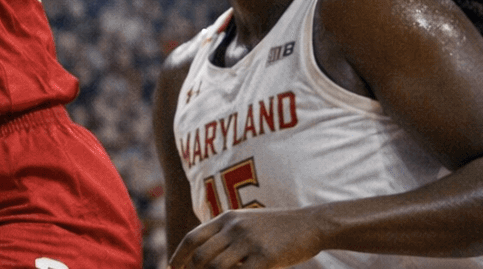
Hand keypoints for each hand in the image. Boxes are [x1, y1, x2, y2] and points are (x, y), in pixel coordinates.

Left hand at [170, 209, 324, 268]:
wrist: (310, 224)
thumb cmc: (277, 228)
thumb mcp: (246, 222)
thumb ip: (226, 234)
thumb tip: (203, 254)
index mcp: (226, 218)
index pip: (192, 237)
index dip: (179, 255)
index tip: (172, 268)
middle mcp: (234, 227)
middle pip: (201, 254)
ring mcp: (249, 242)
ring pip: (216, 266)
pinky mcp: (265, 257)